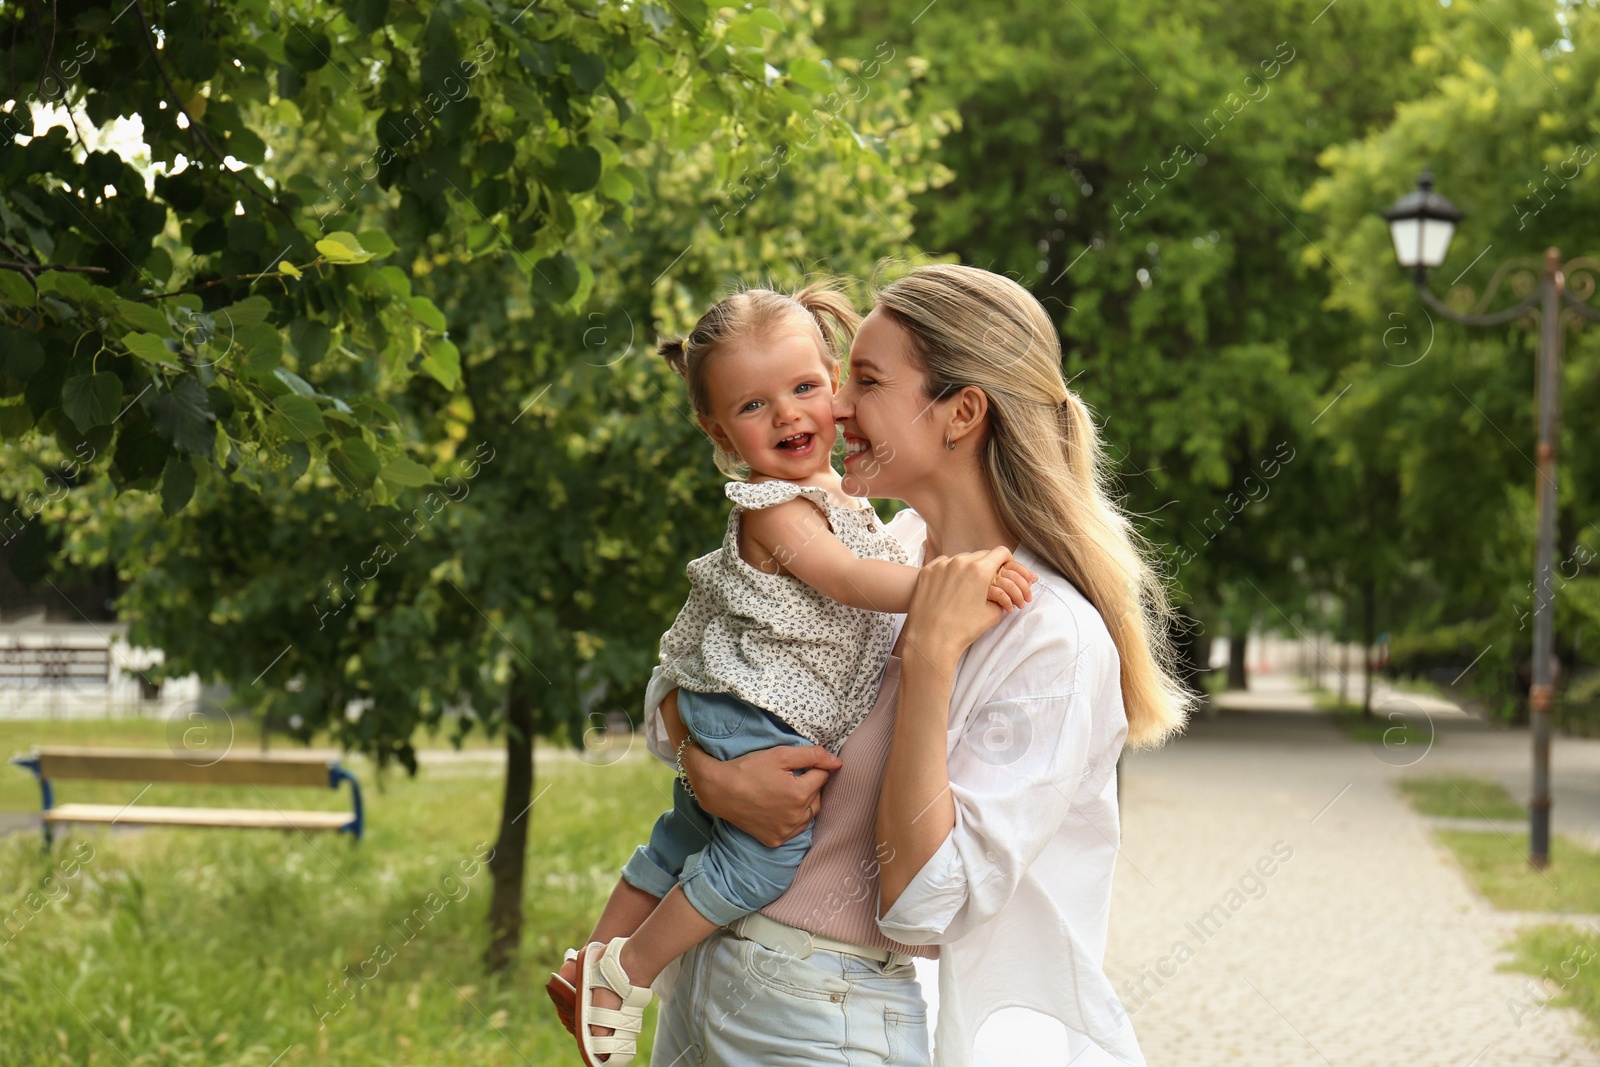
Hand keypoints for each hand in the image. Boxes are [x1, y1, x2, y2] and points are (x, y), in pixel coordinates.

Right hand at [685, 743, 840, 847]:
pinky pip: (794, 830)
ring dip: (803, 803)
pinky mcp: (775, 840)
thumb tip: (837, 762)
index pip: (822, 776)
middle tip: (789, 777)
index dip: (812, 767)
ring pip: (808, 815)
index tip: (795, 765)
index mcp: (800, 794)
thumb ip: (812, 756)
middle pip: (817, 797)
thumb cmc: (749, 768)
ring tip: (784, 792)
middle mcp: (796, 817)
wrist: (719, 790)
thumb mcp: (781, 754)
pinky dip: (792, 819)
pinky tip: (778, 808)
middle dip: (809, 785)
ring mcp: (785, 832)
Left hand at [905, 547, 1037, 662]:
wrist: (931, 639)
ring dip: (967, 568)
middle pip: (981, 555)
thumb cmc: (963, 629)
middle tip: (986, 581)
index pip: (1001, 553)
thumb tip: (1003, 590)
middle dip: (987, 565)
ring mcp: (941, 565)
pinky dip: (949, 571)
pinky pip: (943, 564)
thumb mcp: (992, 614)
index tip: (1005, 567)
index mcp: (980, 571)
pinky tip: (948, 587)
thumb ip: (1001, 596)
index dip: (1007, 560)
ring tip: (966, 586)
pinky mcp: (926, 571)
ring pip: (961, 558)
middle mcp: (960, 562)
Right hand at [985, 558, 1036, 611]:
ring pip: (1009, 584)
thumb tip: (1035, 577)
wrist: (974, 610)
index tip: (1030, 581)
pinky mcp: (983, 591)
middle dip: (1025, 588)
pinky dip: (1008, 602)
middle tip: (1028, 598)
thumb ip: (1020, 580)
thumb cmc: (989, 597)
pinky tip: (1009, 609)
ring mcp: (987, 581)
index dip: (1024, 572)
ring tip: (1021, 605)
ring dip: (1018, 597)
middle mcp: (992, 572)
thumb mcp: (1006, 587)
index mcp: (997, 567)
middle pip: (1013, 575)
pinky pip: (1000, 594)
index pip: (1013, 564)